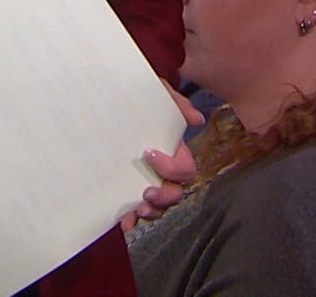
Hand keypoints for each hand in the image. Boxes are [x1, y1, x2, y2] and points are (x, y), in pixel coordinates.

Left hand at [121, 79, 202, 232]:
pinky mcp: (131, 187)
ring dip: (152, 212)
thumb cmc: (143, 97)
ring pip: (159, 207)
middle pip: (175, 193)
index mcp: (175, 151)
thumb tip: (196, 119)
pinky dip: (132, 219)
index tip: (148, 153)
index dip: (171, 167)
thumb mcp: (159, 93)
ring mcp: (149, 180)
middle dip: (164, 198)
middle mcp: (166, 171)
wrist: (119, 97)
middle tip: (146, 193)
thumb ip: (177, 104)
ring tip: (137, 210)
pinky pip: (137, 210)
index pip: (184, 169)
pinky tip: (124, 222)